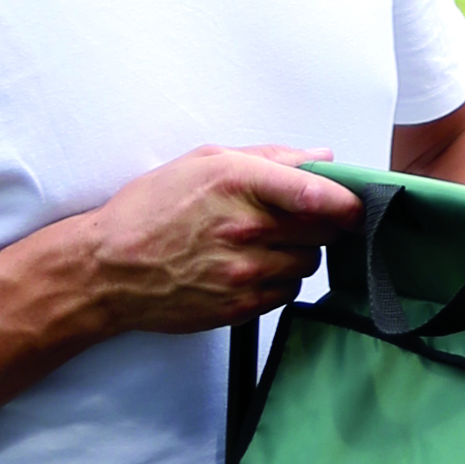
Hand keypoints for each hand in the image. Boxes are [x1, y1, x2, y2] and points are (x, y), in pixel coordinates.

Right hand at [76, 146, 357, 335]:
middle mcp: (244, 228)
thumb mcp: (202, 162)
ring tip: (264, 243)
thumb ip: (269, 158)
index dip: (347, 199)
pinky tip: (251, 268)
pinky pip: (287, 292)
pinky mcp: (239, 306)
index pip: (315, 192)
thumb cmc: (150, 211)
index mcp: (236, 183)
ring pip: (308, 263)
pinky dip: (280, 280)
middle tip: (296, 218)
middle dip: (318, 222)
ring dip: (299, 252)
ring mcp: (243, 271)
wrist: (107, 269)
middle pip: (321, 230)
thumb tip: (320, 157)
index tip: (357, 203)